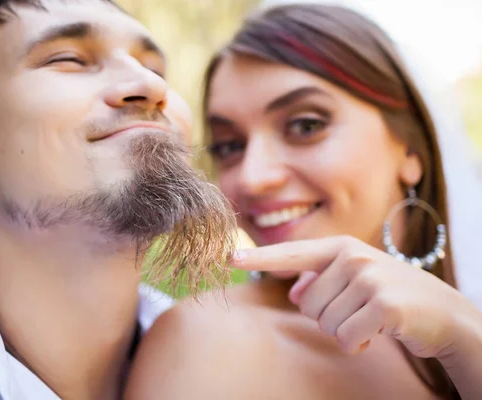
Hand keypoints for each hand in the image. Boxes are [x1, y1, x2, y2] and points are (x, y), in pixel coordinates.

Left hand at [232, 236, 481, 358]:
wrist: (446, 314)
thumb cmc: (392, 297)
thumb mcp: (358, 280)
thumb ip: (323, 280)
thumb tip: (294, 291)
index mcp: (342, 248)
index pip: (292, 254)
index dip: (259, 258)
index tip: (228, 258)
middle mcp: (353, 256)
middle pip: (307, 304)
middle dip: (330, 318)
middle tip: (360, 311)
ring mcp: (368, 277)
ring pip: (324, 323)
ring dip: (346, 332)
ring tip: (372, 320)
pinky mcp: (382, 303)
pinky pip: (345, 337)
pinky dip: (359, 343)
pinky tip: (380, 332)